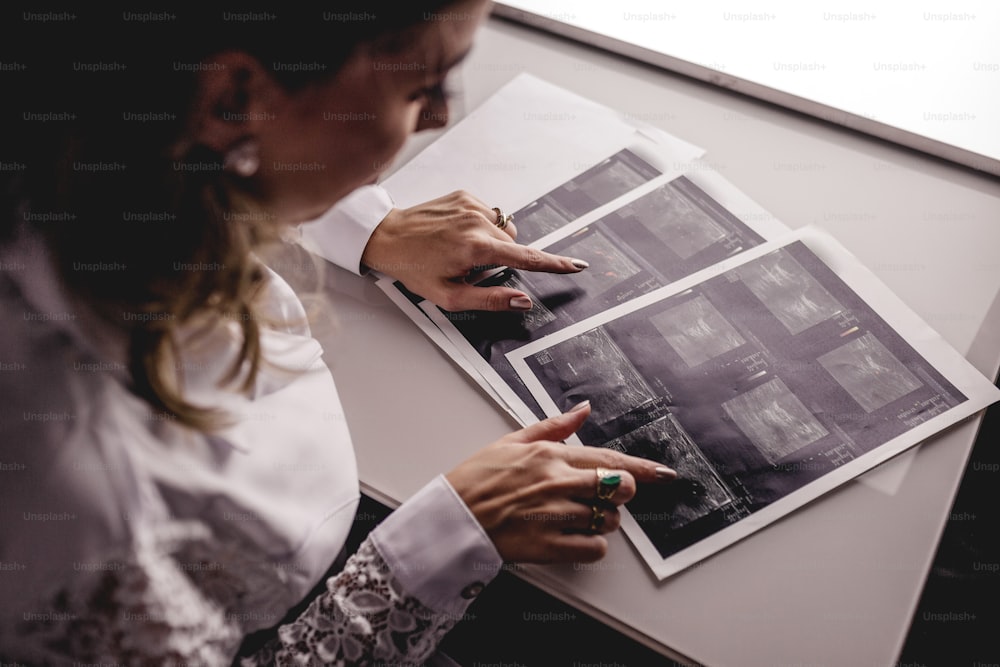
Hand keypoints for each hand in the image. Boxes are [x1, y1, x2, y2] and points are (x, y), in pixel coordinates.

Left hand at [360, 190, 588, 311]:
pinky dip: (481, 227)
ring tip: (462, 250)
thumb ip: (490, 300)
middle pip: (513, 245)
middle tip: (471, 268)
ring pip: (503, 229)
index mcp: (476, 248)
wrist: (386, 236)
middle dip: (502, 260)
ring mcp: (471, 205)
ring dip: (493, 242)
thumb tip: (522, 301)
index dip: (554, 264)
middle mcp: (477, 222)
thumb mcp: (449, 296)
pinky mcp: (464, 195)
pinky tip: (456, 234)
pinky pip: (488, 214)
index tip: (577, 266)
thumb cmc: (414, 268)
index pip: (526, 258)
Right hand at [445, 402, 676, 563]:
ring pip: (608, 519)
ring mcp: (554, 515)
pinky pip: (593, 549)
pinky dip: (591, 546)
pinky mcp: (548, 546)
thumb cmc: (477, 480)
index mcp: (550, 454)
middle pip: (618, 487)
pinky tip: (575, 538)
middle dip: (621, 493)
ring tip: (578, 517)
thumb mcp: (511, 440)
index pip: (609, 458)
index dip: (643, 468)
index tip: (663, 474)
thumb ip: (553, 426)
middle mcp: (557, 482)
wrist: (451, 517)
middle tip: (607, 496)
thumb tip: (583, 409)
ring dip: (603, 520)